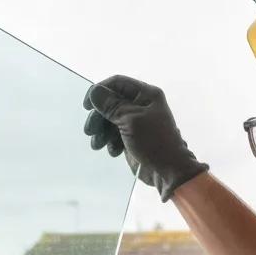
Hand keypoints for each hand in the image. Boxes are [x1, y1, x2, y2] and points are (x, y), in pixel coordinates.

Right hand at [83, 74, 208, 200]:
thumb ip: (112, 106)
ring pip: (110, 120)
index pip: (117, 83)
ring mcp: (136, 121)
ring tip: (98, 145)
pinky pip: (114, 134)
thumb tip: (95, 92)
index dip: (100, 91)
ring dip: (102, 132)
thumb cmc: (153, 142)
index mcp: (146, 95)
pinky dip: (110, 142)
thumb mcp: (131, 121)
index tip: (87, 106)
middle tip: (90, 131)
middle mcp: (141, 105)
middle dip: (98, 117)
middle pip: (110, 103)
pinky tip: (114, 152)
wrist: (168, 171)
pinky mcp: (132, 137)